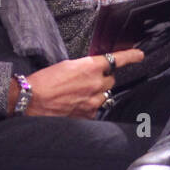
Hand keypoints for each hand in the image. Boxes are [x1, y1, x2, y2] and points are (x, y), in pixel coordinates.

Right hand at [14, 49, 143, 118]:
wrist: (30, 101)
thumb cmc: (43, 82)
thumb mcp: (66, 66)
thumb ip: (84, 67)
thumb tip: (92, 70)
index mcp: (89, 67)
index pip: (116, 60)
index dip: (130, 57)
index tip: (139, 55)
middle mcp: (95, 83)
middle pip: (111, 79)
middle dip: (103, 78)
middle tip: (87, 80)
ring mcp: (93, 101)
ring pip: (104, 94)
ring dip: (96, 93)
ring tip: (78, 94)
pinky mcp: (88, 115)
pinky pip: (95, 108)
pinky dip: (88, 106)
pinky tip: (74, 104)